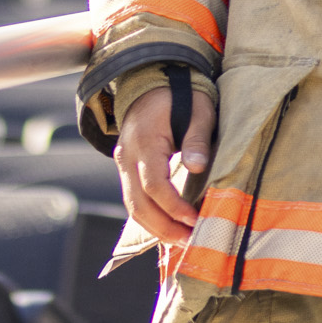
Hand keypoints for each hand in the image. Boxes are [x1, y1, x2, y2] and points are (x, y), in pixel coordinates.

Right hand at [115, 83, 215, 244]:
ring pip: (132, 207)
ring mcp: (123, 163)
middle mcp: (127, 156)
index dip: (174, 207)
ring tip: (183, 241)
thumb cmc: (180, 94)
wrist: (152, 80)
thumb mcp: (198, 108)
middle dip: (163, 228)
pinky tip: (170, 228)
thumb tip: (198, 167)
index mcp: (144, 141)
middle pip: (138, 204)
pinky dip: (150, 217)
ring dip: (156, 228)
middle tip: (190, 242)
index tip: (195, 219)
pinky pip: (134, 199)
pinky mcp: (127, 169)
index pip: (154, 184)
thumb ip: (197, 138)